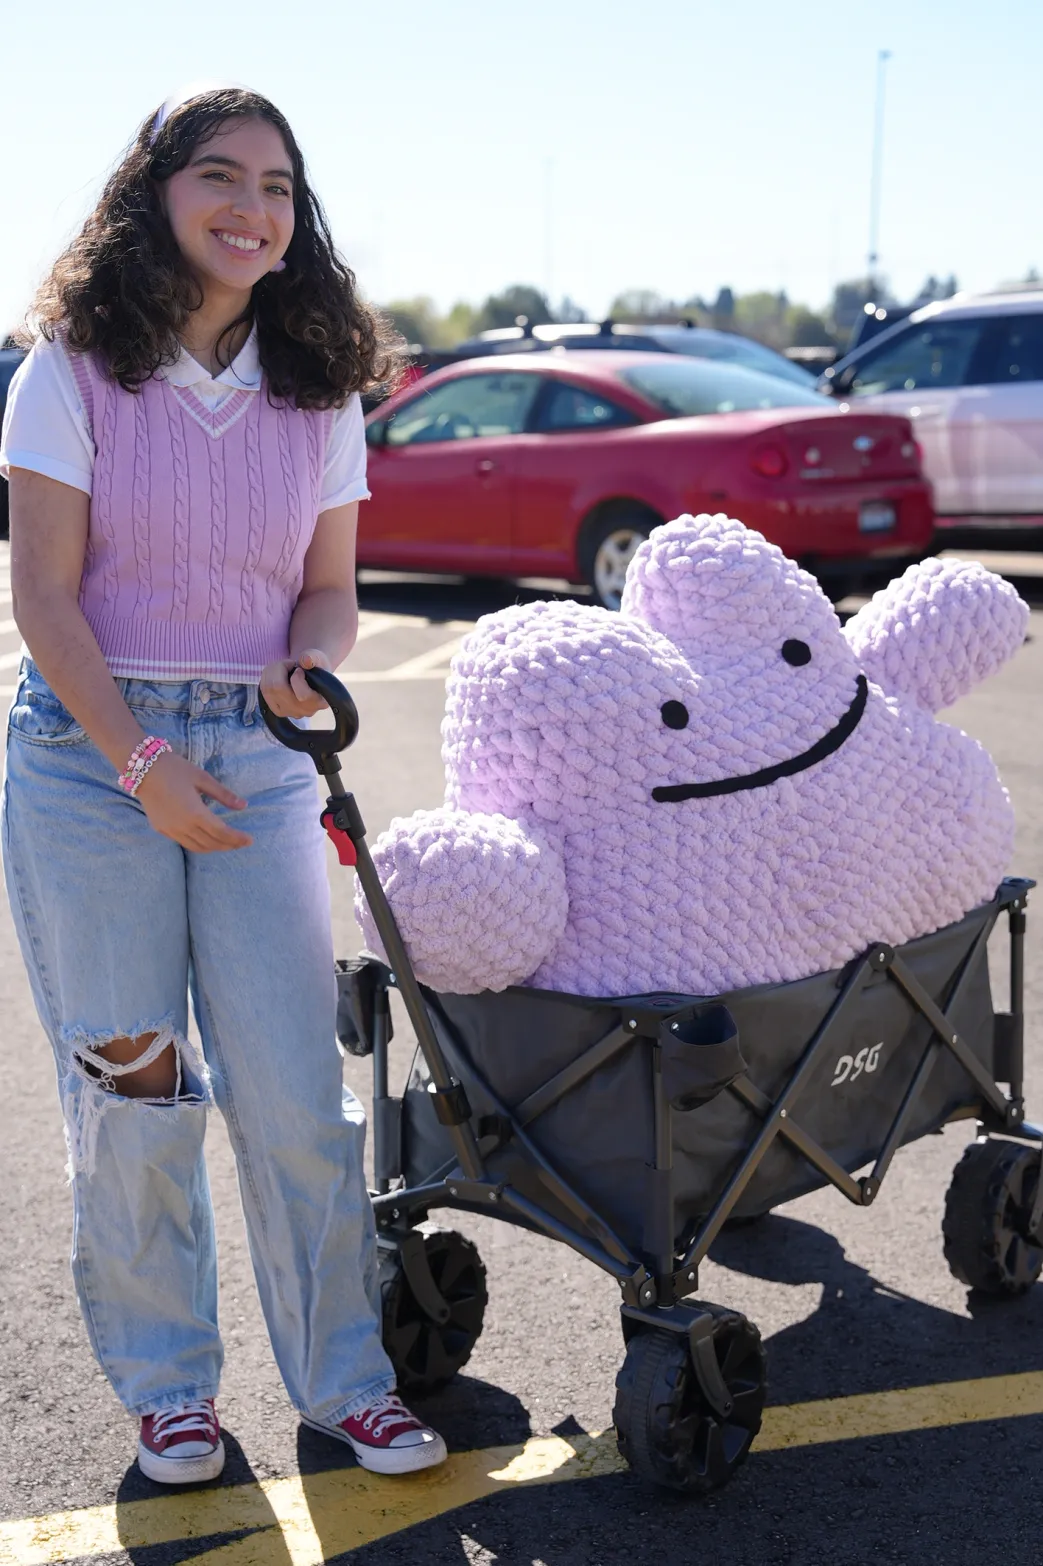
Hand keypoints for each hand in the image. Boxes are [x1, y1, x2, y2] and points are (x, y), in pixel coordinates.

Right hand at [136, 750, 251, 852]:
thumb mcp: (202, 778)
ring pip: (197, 847)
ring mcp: (171, 830)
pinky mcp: (161, 829)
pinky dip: (199, 844)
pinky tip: (206, 839)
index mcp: (196, 813)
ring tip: (226, 843)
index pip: (222, 833)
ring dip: (214, 847)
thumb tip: (243, 805)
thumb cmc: (174, 769)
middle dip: (229, 845)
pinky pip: (184, 843)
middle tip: (241, 843)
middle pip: (211, 843)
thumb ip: (223, 794)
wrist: (142, 769)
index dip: (237, 839)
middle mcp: (183, 826)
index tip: (250, 840)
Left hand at [259, 650, 332, 720]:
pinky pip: (264, 691)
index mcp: (319, 701)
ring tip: (282, 666)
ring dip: (272, 671)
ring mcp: (289, 713)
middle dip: (280, 668)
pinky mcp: (277, 710)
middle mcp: (305, 711)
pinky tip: (275, 673)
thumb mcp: (317, 658)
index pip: (303, 695)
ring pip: (268, 689)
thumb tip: (305, 661)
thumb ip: (312, 658)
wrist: (308, 674)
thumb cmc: (314, 666)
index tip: (299, 670)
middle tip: (289, 663)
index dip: (297, 677)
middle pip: (279, 689)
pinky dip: (266, 677)